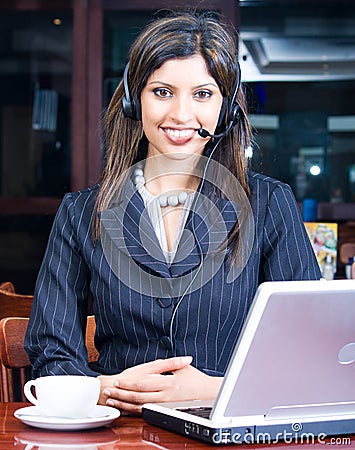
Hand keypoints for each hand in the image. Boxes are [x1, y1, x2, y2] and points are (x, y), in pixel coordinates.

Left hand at [97, 356, 221, 414]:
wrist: (206, 394)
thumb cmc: (196, 380)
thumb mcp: (185, 368)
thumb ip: (172, 362)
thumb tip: (164, 358)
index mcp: (168, 383)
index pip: (144, 384)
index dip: (129, 383)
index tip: (118, 380)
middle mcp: (165, 396)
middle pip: (138, 396)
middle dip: (122, 393)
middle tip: (109, 390)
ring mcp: (163, 405)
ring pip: (139, 406)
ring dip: (124, 403)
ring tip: (112, 399)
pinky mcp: (164, 411)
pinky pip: (145, 412)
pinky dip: (133, 410)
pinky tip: (124, 408)